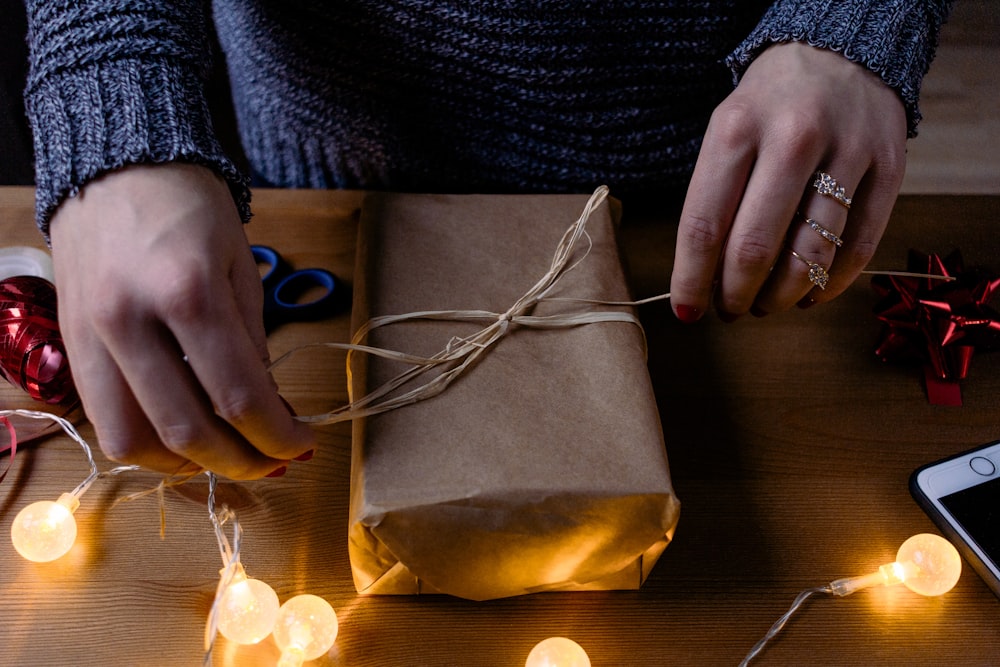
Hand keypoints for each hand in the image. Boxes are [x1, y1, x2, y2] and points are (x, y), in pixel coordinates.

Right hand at [49, 163, 314, 478]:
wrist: (116, 164)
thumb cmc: (191, 209)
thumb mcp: (242, 269)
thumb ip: (253, 345)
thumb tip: (269, 411)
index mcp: (189, 292)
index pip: (238, 396)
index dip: (277, 436)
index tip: (302, 445)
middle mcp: (131, 320)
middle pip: (186, 430)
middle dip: (240, 461)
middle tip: (272, 462)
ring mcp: (91, 335)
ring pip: (133, 440)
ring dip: (187, 466)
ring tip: (225, 456)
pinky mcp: (71, 343)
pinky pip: (103, 418)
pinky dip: (146, 443)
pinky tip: (180, 439)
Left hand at [670, 42, 907, 321]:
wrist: (838, 51)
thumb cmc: (769, 106)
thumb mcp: (726, 132)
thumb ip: (713, 198)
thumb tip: (703, 279)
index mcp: (737, 128)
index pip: (704, 224)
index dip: (692, 279)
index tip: (687, 311)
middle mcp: (793, 137)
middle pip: (755, 247)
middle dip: (736, 294)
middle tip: (730, 310)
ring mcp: (847, 151)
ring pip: (811, 254)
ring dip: (782, 296)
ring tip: (765, 304)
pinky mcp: (889, 167)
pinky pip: (858, 247)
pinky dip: (830, 284)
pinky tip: (810, 294)